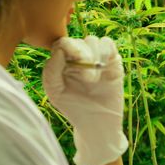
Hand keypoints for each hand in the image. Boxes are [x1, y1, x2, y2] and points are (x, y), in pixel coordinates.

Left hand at [42, 36, 127, 164]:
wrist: (97, 124)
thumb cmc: (73, 108)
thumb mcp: (55, 92)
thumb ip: (51, 70)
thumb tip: (60, 49)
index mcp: (63, 62)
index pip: (62, 43)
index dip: (67, 47)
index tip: (72, 58)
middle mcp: (79, 57)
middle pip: (79, 40)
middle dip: (82, 56)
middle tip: (86, 78)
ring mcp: (97, 58)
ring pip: (94, 40)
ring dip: (94, 57)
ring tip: (93, 79)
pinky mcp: (113, 61)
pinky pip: (109, 44)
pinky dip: (105, 52)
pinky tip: (103, 69)